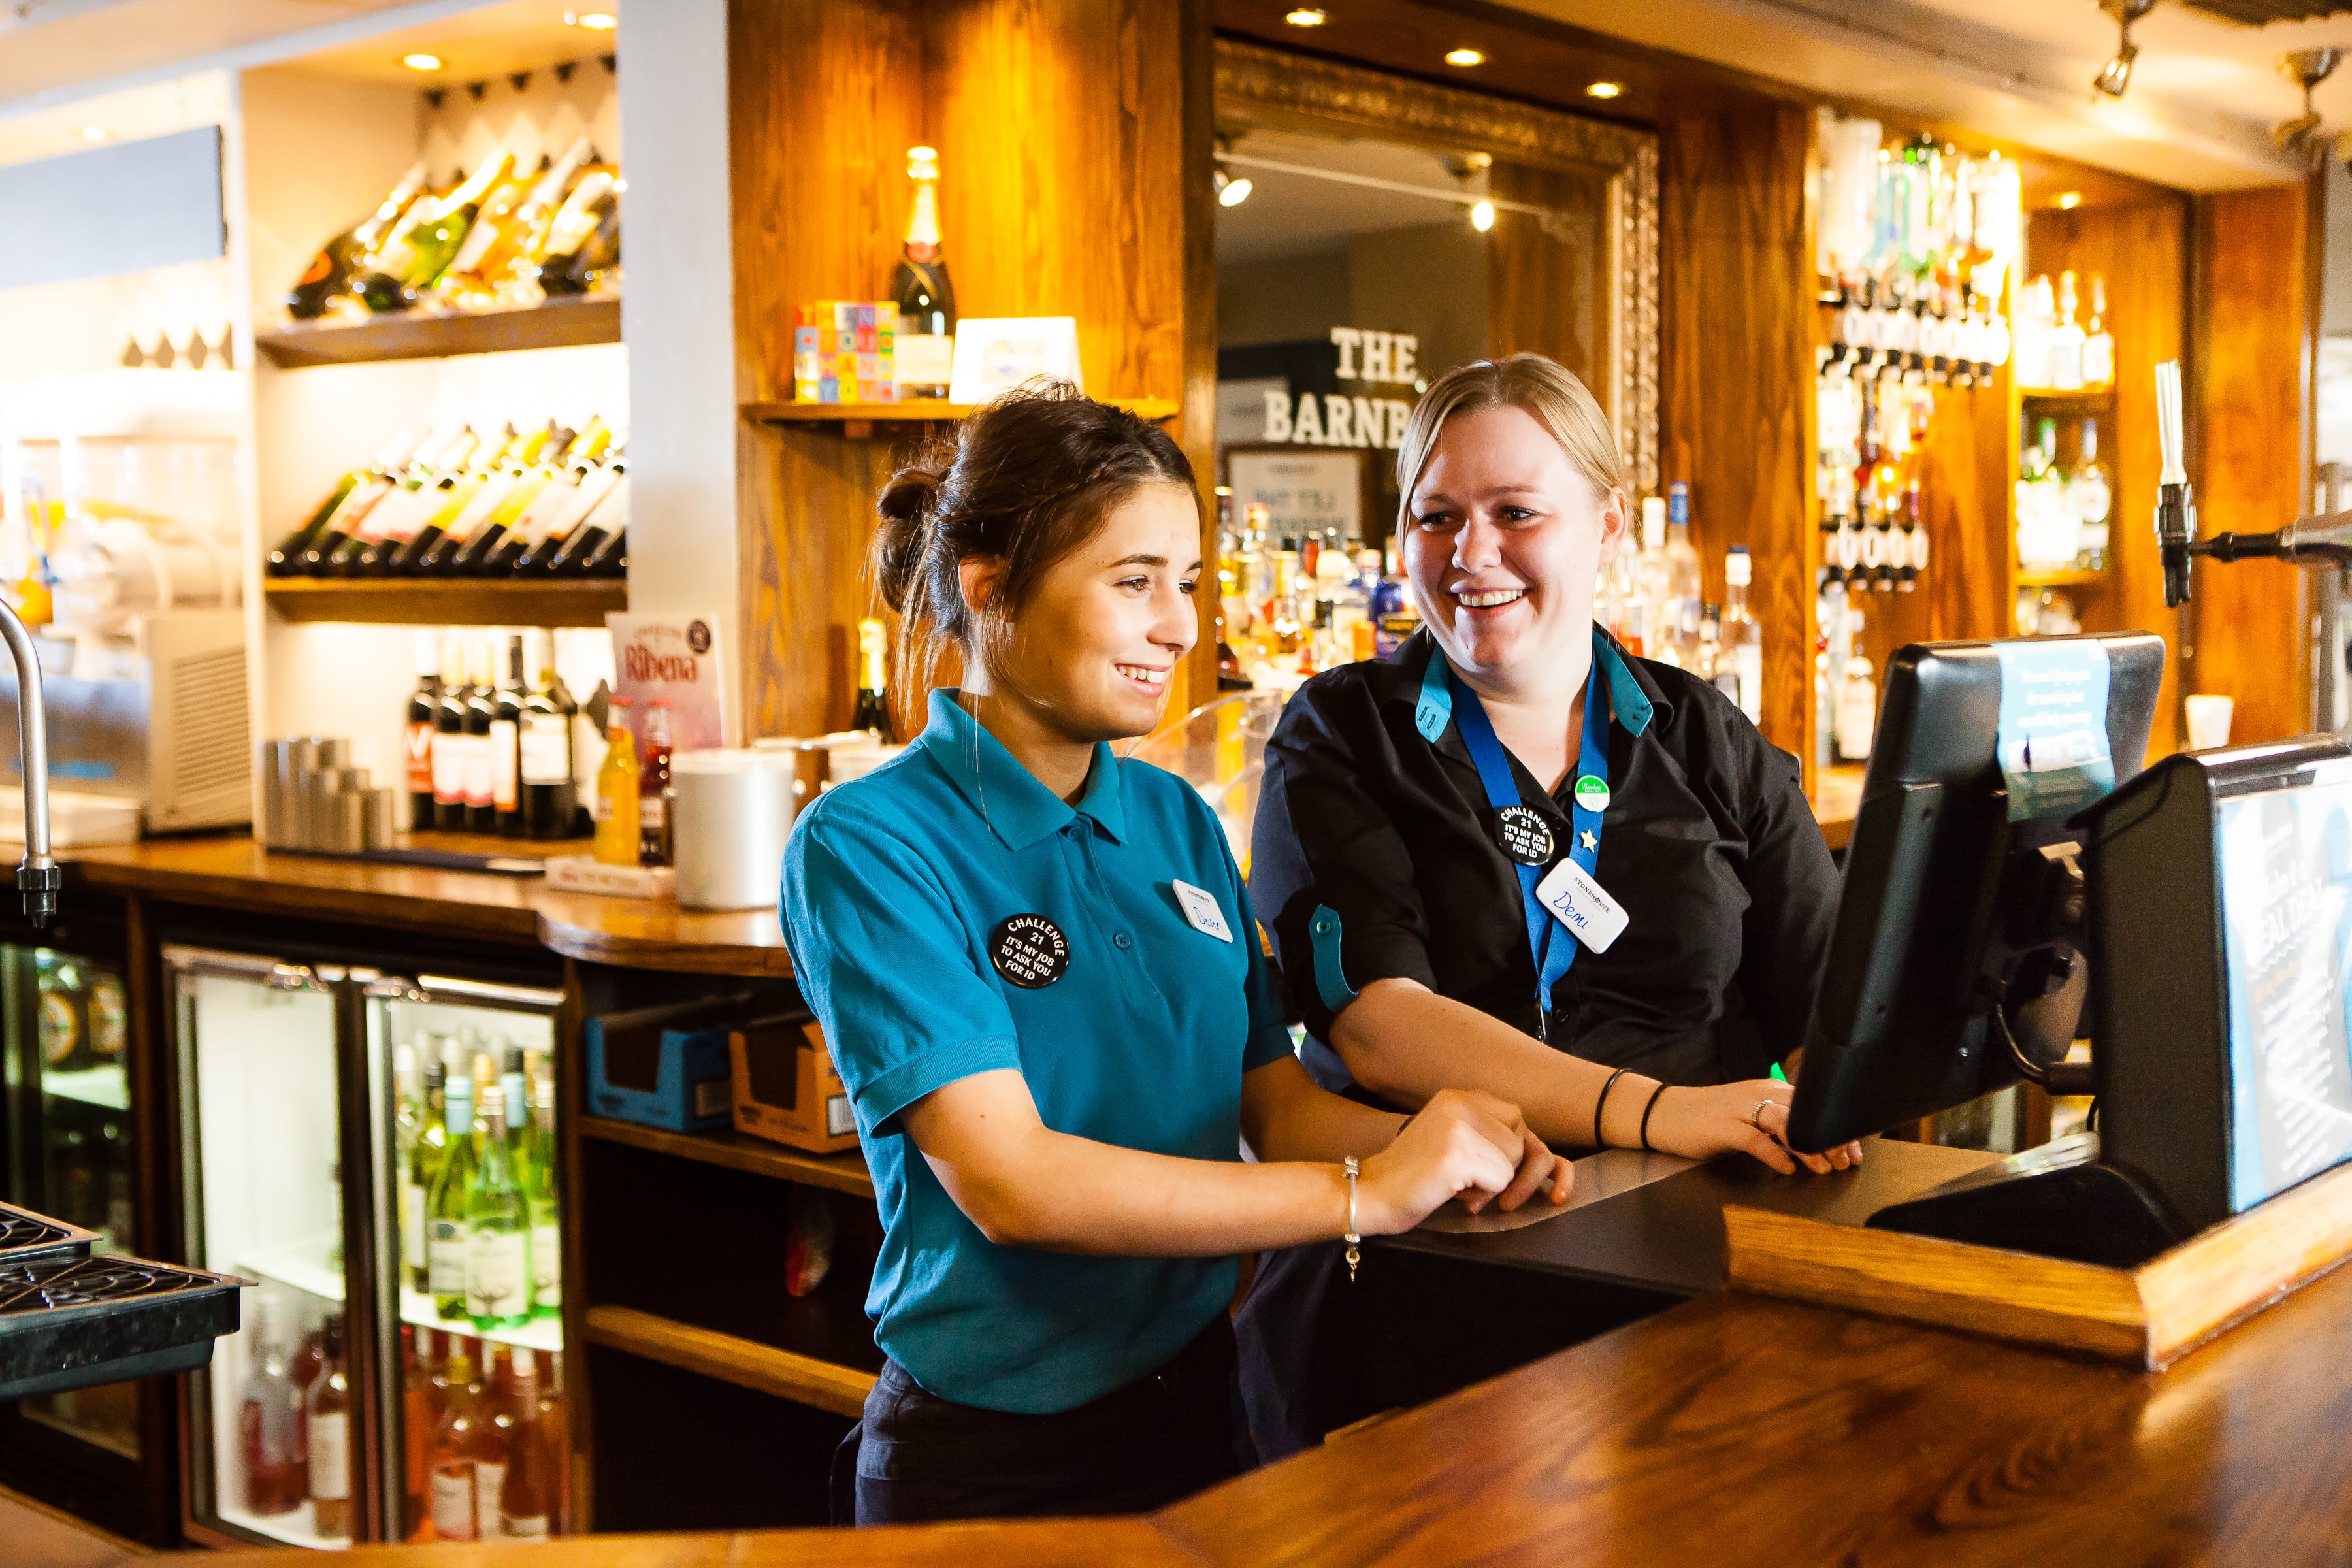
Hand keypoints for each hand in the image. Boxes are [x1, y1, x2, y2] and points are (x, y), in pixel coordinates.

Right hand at [1356, 1088, 1538, 1232]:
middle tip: (1474, 1182)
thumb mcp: (1449, 1136)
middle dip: (1507, 1167)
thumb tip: (1531, 1147)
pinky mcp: (1457, 1154)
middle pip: (1520, 1138)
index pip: (1516, 1117)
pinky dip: (1483, 1194)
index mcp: (1458, 1096)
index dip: (1511, 1149)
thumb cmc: (1412, 1174)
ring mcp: (1458, 1127)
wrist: (1371, 1191)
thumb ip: (1483, 1131)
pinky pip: (1501, 1179)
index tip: (1491, 1169)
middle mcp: (1459, 1103)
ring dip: (1493, 1183)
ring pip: (1513, 1160)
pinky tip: (1454, 1192)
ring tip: (1460, 1186)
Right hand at [1643, 1079, 1863, 1175]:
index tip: (1855, 1150)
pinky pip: (1755, 1140)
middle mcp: (1758, 1094)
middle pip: (1804, 1112)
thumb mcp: (1750, 1115)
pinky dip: (1775, 1155)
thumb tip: (1817, 1143)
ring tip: (1825, 1167)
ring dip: (1809, 1146)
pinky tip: (1788, 1169)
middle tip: (1847, 1162)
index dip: (1836, 1127)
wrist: (1666, 1113)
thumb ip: (1779, 1124)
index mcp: (1768, 1089)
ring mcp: (1740, 1110)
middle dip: (1830, 1138)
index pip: (1812, 1104)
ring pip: (1785, 1124)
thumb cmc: (1711, 1119)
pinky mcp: (1723, 1128)